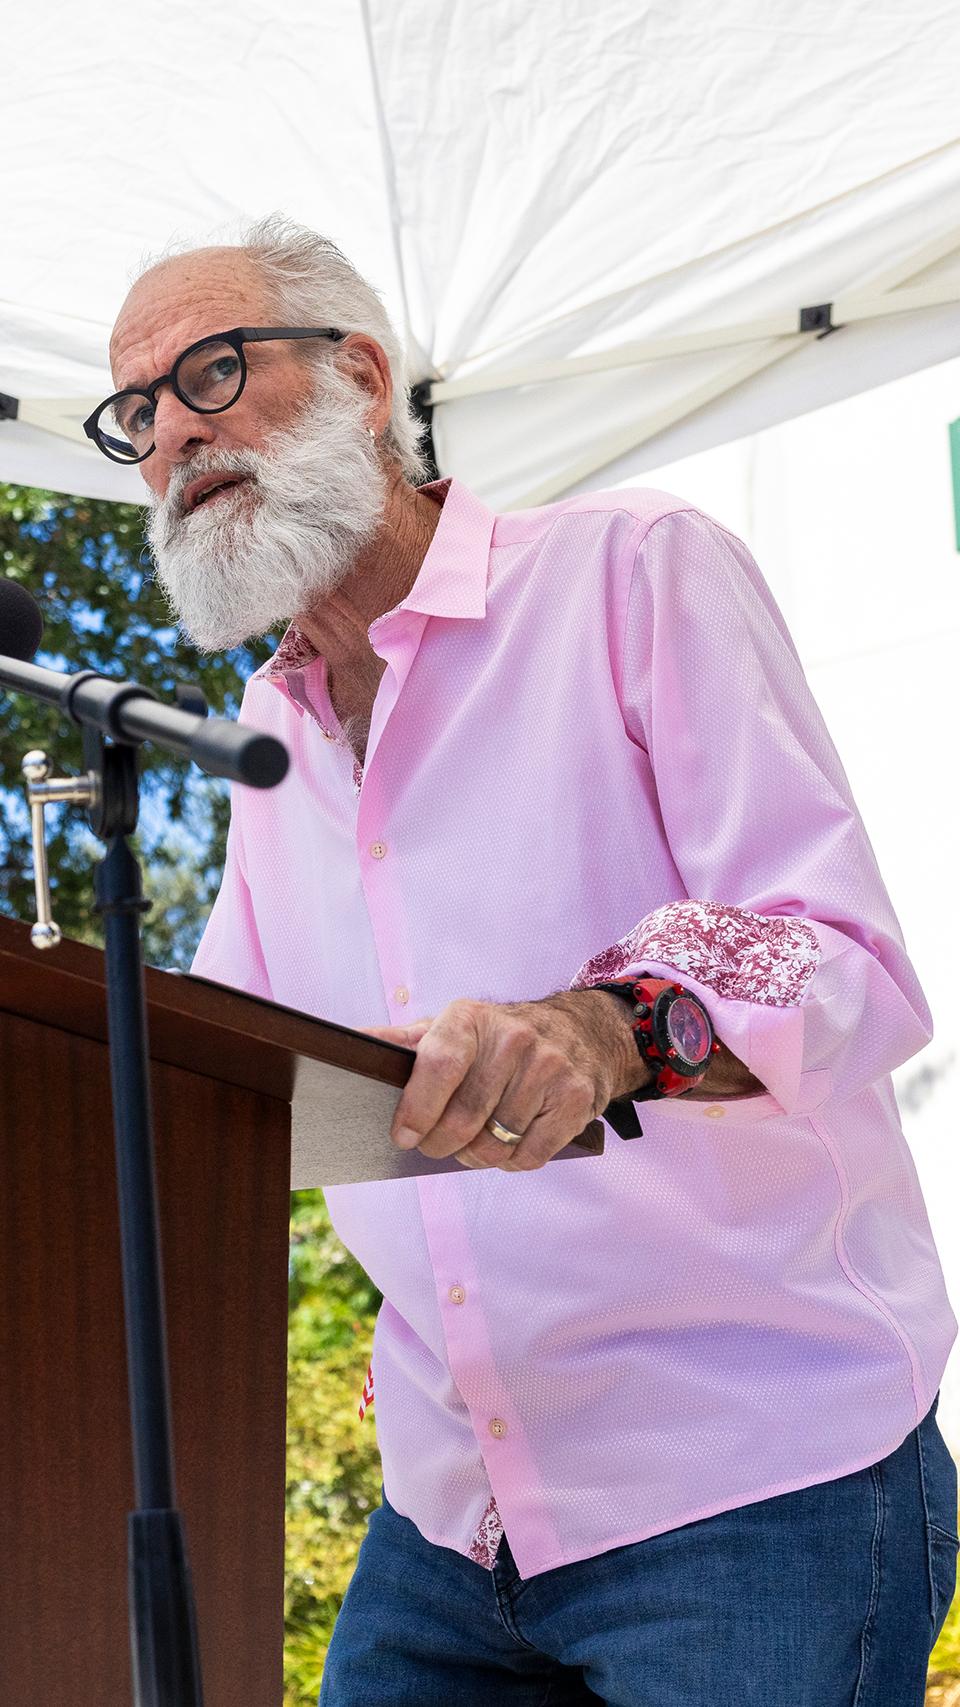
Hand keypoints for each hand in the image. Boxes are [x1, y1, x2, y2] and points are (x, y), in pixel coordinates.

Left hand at [364, 991, 637, 1171]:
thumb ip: (403, 1042)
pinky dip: (512, 1162)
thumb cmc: (499, 1037)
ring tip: (473, 1143)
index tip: (403, 1136)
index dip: (416, 1108)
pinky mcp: (577, 1099)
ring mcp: (550, 1068)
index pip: (439, 1064)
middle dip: (441, 1144)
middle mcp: (514, 1038)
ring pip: (495, 1145)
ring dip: (476, 1156)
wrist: (582, 1031)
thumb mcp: (452, 1027)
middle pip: (464, 1119)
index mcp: (471, 1018)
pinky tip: (509, 1143)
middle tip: (435, 1145)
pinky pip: (530, 1156)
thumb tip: (350, 1047)